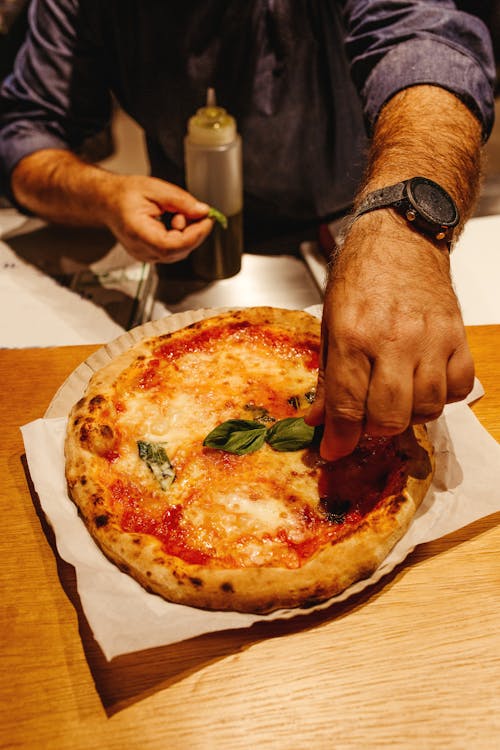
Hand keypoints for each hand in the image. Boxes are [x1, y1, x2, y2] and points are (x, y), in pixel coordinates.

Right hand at [103, 175, 212, 262]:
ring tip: (178, 214)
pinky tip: (174, 223)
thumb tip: (202, 212)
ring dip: (187, 235)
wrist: (108, 201)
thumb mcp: (155, 188)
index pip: (171, 245)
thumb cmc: (125, 194)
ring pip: (178, 253)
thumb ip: (180, 201)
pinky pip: (173, 251)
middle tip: (197, 213)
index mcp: (138, 233)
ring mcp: (145, 255)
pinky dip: (180, 237)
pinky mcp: (150, 255)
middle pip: (178, 251)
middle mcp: (141, 250)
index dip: (194, 235)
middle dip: (194, 233)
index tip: (207, 220)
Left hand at [305, 212, 474, 459]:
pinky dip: (440, 398)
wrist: (402, 237)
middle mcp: (393, 341)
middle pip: (389, 416)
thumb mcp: (330, 322)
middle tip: (364, 418)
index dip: (339, 439)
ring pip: (426, 408)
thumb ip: (327, 376)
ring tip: (393, 399)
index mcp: (353, 336)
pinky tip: (422, 384)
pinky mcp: (457, 337)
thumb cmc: (360, 276)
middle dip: (372, 430)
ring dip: (407, 416)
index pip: (347, 406)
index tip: (333, 451)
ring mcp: (431, 340)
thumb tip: (319, 420)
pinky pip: (457, 389)